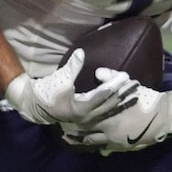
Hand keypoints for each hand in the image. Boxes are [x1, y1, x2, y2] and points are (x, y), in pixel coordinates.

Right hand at [3, 51, 138, 133]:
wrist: (35, 107)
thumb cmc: (46, 93)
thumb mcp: (59, 80)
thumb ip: (72, 67)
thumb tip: (82, 52)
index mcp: (81, 108)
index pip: (103, 94)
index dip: (115, 84)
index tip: (126, 75)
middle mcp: (88, 116)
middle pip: (111, 104)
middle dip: (124, 93)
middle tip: (136, 83)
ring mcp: (89, 119)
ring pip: (111, 111)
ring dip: (123, 102)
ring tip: (136, 94)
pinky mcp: (88, 118)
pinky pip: (107, 113)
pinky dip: (117, 107)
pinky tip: (124, 103)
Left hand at [68, 82, 171, 153]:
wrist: (167, 117)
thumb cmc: (147, 100)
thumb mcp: (129, 87)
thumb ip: (110, 78)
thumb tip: (97, 71)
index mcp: (108, 119)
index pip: (85, 123)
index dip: (74, 123)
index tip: (64, 122)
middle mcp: (111, 134)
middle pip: (87, 138)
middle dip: (76, 137)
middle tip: (64, 137)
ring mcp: (119, 142)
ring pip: (98, 146)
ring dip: (87, 145)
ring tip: (76, 145)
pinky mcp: (128, 147)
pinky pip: (110, 149)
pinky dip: (103, 148)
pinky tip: (97, 148)